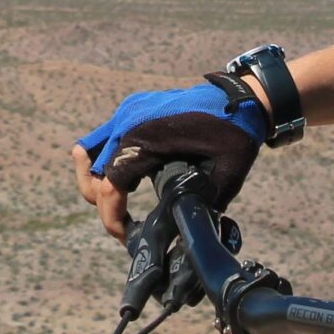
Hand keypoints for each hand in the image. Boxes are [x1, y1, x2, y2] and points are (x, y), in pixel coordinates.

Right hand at [72, 75, 269, 240]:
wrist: (242, 96)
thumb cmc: (235, 134)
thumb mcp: (223, 177)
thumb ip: (199, 206)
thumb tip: (183, 235)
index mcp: (144, 138)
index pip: (109, 185)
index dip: (112, 216)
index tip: (126, 237)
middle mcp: (127, 122)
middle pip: (95, 172)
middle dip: (105, 204)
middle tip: (125, 228)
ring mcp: (127, 111)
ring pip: (92, 153)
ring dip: (99, 181)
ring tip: (119, 205)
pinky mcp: (132, 109)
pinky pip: (106, 139)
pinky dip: (107, 162)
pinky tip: (126, 181)